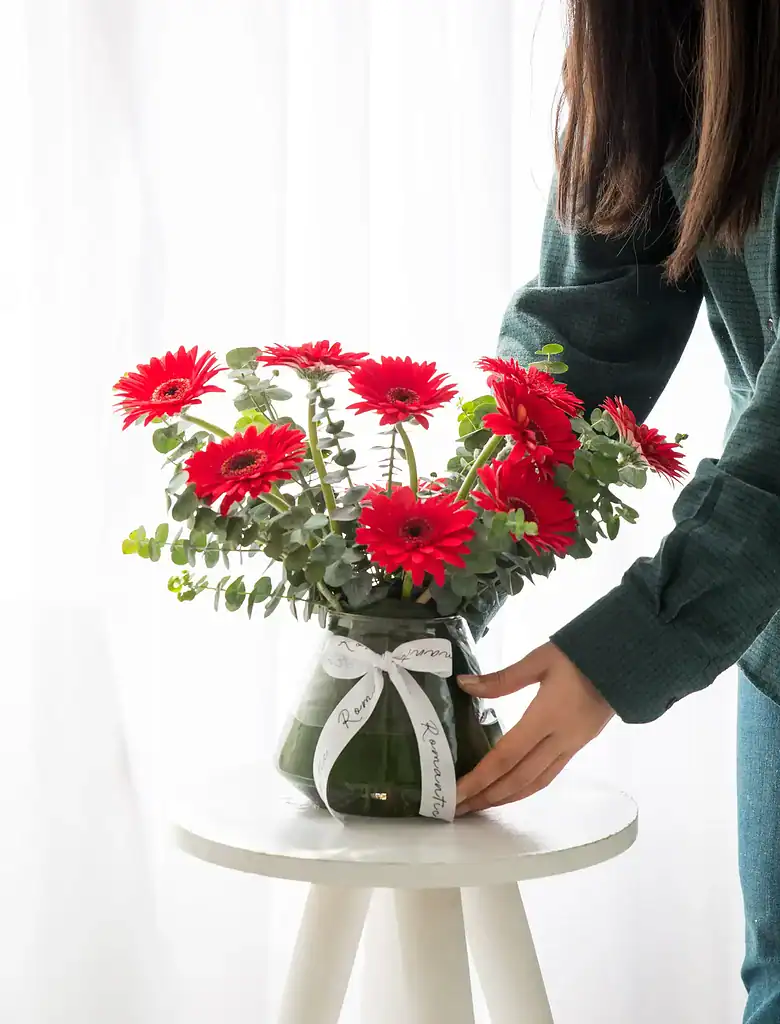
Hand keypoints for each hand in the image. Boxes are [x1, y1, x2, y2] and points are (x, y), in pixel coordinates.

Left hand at [455, 643, 614, 814]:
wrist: (627, 660)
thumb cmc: (580, 654)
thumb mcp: (539, 660)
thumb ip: (502, 678)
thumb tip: (464, 685)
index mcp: (546, 717)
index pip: (506, 757)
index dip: (479, 778)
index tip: (457, 792)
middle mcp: (559, 739)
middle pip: (518, 778)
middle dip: (487, 796)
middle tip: (459, 808)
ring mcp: (571, 746)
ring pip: (535, 783)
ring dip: (506, 798)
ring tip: (480, 805)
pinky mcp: (579, 745)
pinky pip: (549, 775)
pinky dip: (526, 788)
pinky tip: (512, 790)